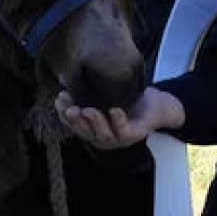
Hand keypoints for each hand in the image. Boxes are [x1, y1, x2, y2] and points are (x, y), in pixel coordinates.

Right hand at [55, 87, 184, 150]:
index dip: (64, 113)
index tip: (60, 97)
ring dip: (94, 122)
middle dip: (76, 121)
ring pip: (103, 135)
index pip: (74, 124)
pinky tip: (114, 110)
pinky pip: (125, 131)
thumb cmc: (126, 100)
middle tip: (69, 108)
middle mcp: (103, 137)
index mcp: (92, 129)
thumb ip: (87, 92)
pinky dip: (118, 121)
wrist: (156, 104)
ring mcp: (119, 138)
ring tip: (87, 110)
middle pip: (85, 132)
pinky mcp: (135, 135)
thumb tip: (65, 77)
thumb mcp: (103, 94)